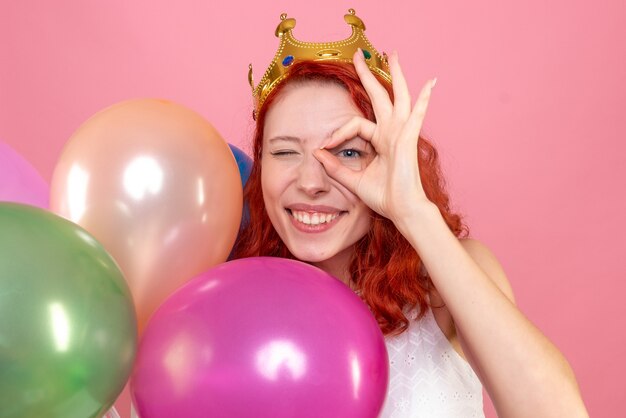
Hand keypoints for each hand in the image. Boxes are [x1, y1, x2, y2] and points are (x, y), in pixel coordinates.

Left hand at [313, 49, 436, 224]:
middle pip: (379, 96)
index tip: (323, 146)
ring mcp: (402, 133)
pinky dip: (424, 100)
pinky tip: (430, 84)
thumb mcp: (353, 180)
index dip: (337, 132)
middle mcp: (391, 132)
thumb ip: (335, 166)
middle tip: (359, 55)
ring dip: (396, 74)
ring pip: (399, 97)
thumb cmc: (383, 197)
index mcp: (380, 140)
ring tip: (392, 54)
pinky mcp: (408, 139)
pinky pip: (417, 115)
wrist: (402, 211)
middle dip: (368, 75)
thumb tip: (317, 152)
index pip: (356, 124)